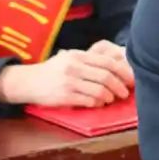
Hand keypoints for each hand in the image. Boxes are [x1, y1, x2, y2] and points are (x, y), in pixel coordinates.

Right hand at [0, 42, 133, 106]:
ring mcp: (69, 81)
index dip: (123, 71)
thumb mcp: (68, 58)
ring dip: (109, 97)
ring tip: (111, 99)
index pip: (107, 61)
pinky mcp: (64, 96)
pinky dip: (97, 104)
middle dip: (119, 86)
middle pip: (106, 76)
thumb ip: (88, 61)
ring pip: (99, 90)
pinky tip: (98, 104)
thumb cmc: (52, 71)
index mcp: (77, 55)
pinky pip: (88, 101)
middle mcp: (74, 66)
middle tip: (125, 93)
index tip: (131, 79)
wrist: (27, 81)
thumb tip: (115, 67)